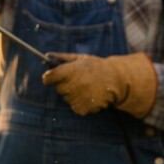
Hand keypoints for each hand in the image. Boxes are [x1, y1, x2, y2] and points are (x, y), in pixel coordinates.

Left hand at [41, 52, 156, 117]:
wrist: (115, 80)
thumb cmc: (96, 67)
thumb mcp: (80, 58)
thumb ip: (62, 57)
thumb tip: (47, 55)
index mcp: (68, 72)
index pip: (48, 78)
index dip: (50, 77)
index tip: (52, 77)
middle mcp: (70, 86)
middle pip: (58, 89)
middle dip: (65, 85)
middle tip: (78, 80)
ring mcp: (76, 98)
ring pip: (67, 98)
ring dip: (73, 94)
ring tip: (87, 87)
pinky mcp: (81, 109)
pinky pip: (75, 107)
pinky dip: (81, 103)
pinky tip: (90, 95)